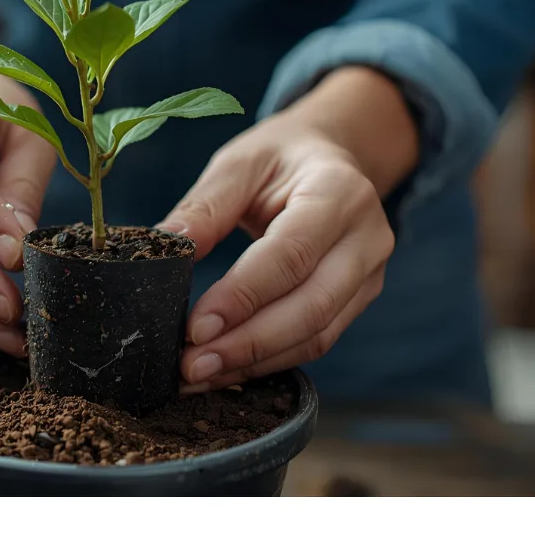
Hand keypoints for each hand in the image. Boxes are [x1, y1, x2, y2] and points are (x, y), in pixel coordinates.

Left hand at [158, 67, 417, 390]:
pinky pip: (315, 341)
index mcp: (339, 193)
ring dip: (254, 362)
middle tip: (190, 366)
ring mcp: (369, 275)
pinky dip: (267, 361)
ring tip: (198, 375)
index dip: (243, 296)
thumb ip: (205, 207)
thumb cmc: (280, 158)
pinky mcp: (357, 302)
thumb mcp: (240, 163)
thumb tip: (165, 247)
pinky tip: (224, 369)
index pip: (291, 255)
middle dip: (247, 344)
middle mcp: (367, 238)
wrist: (331, 157)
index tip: (195, 328)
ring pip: (316, 335)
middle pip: (311, 307)